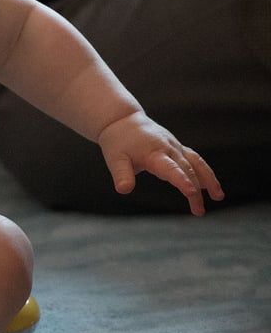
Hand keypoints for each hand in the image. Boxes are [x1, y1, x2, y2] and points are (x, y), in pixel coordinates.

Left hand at [97, 112, 223, 215]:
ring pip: (196, 162)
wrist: (122, 120)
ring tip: (218, 197)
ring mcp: (174, 146)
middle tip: (199, 212)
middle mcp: (168, 148)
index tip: (192, 193)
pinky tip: (209, 186)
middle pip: (187, 170)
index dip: (182, 180)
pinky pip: (194, 159)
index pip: (171, 168)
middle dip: (195, 191)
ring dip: (208, 179)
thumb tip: (123, 190)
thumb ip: (121, 174)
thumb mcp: (114, 158)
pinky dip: (204, 171)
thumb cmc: (118, 142)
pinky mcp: (176, 147)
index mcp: (154, 153)